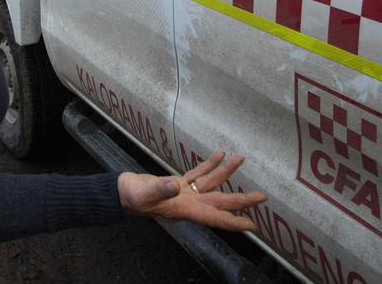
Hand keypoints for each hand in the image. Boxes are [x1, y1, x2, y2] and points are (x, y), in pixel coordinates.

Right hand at [116, 151, 266, 231]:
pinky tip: (218, 155)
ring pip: (211, 183)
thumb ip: (161, 189)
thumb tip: (175, 185)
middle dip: (241, 199)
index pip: (215, 217)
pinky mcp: (176, 185)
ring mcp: (183, 194)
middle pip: (220, 201)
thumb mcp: (146, 193)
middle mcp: (189, 203)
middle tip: (261, 196)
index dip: (235, 222)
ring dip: (226, 172)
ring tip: (240, 158)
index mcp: (185, 209)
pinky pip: (197, 174)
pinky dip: (208, 165)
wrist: (119, 192)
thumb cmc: (132, 196)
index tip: (253, 226)